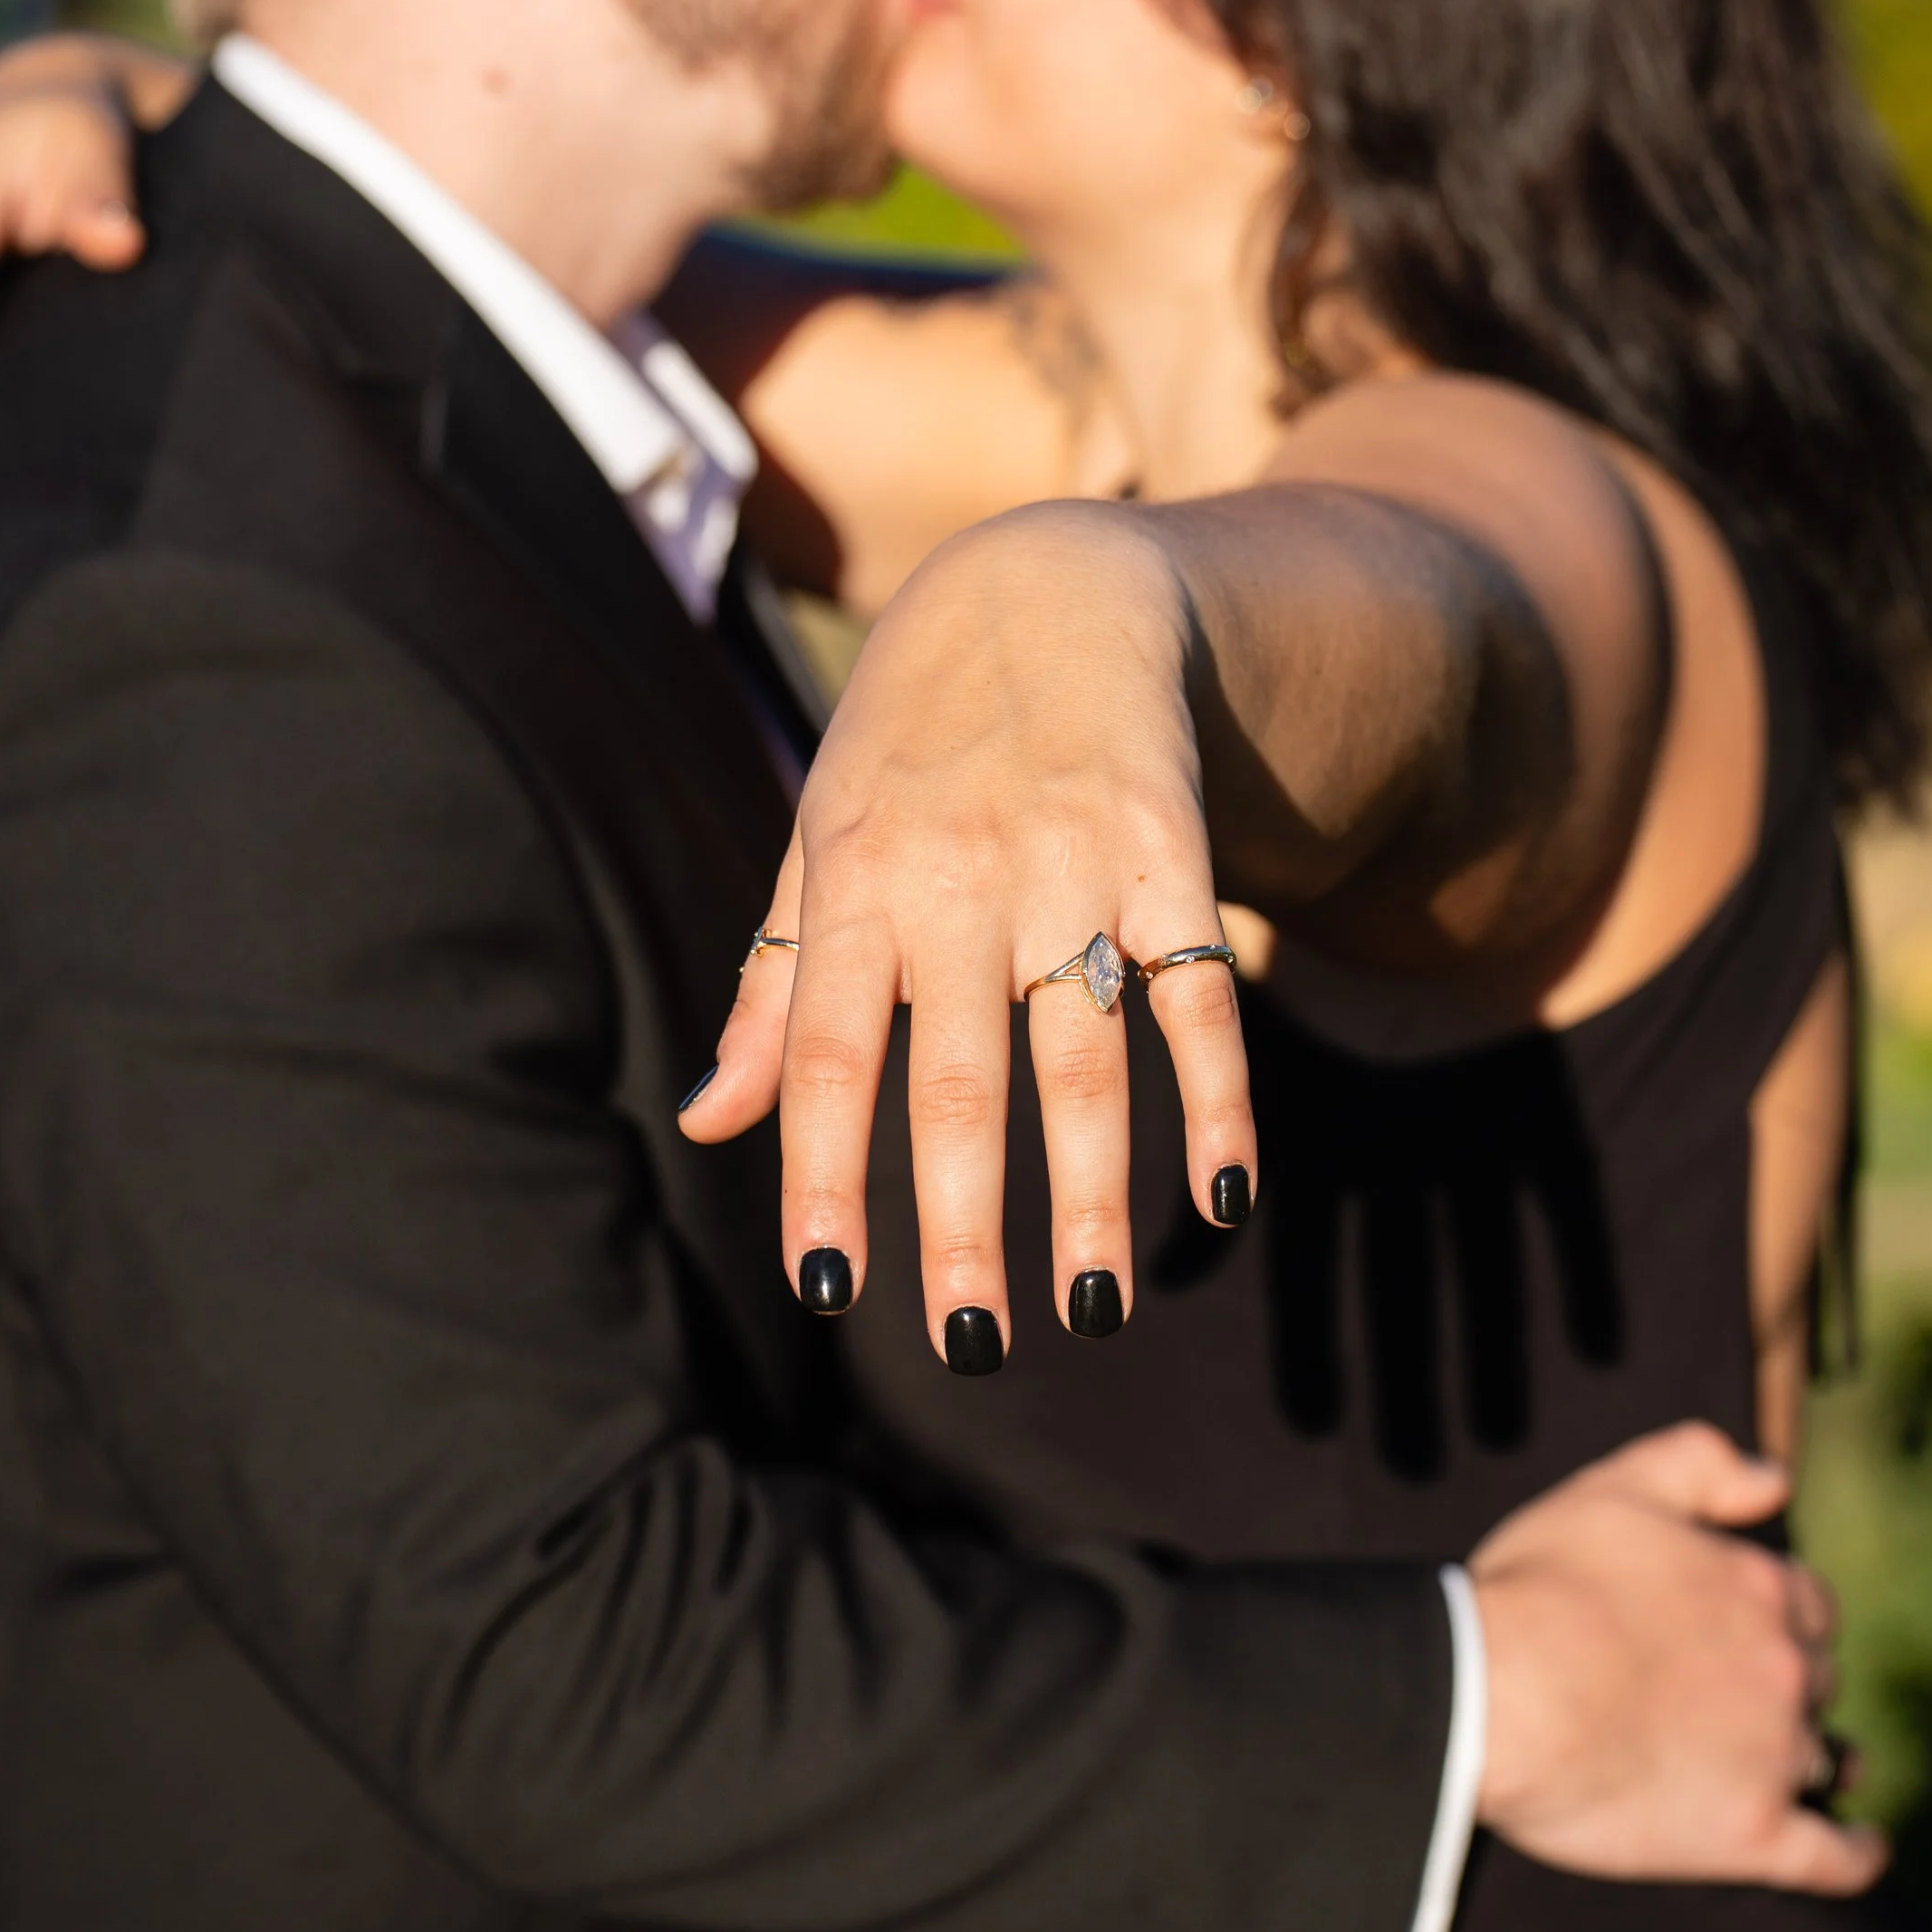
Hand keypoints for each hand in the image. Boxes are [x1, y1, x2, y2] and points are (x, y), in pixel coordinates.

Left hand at [685, 504, 1257, 1363]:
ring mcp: (1074, 863)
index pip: (823, 1051)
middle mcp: (957, 877)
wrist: (1052, 582)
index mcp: (852, 879)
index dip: (822, 1170)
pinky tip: (1224, 1202)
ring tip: (1091, 1312)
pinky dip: (1219, 1099)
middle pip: (958, 1077)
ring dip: (1092, 1191)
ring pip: (1085, 1055)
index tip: (831, 1288)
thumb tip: (707, 1126)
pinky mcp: (1173, 853)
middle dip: (963, 1223)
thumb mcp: (819, 838)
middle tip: (975, 1348)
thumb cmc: (910, 739)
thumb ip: (772, 986)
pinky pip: (1202, 994)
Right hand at [1470, 1421, 1884, 1894]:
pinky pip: (1836, 1857)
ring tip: (1818, 1770)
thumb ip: (1700, 1463)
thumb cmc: (1541, 1587)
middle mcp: (1784, 1668)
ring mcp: (1775, 1754)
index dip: (1781, 1616)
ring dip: (1819, 1758)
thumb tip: (1778, 1479)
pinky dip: (1858, 1853)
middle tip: (1744, 1699)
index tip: (1750, 1631)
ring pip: (1824, 1758)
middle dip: (1790, 1684)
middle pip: (1814, 1679)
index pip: (1807, 1604)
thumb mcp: (1614, 1487)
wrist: (1498, 1692)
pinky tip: (1865, 1848)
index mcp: (1759, 1587)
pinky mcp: (1754, 1834)